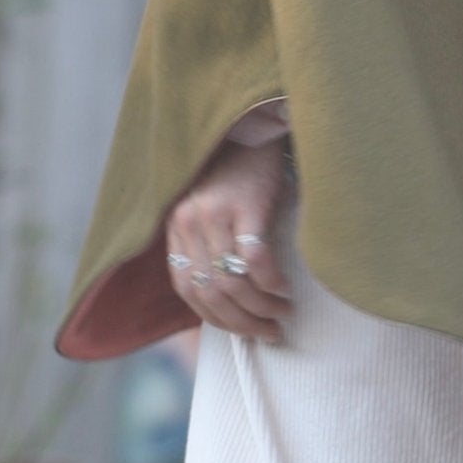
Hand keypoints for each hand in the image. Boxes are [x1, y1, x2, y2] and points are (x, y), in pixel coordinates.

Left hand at [164, 137, 296, 341]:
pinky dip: (270, 282)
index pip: (188, 290)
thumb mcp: (215, 213)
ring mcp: (215, 214)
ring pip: (233, 281)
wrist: (256, 131)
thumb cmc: (240, 176)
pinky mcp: (245, 205)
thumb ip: (211, 248)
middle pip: (212, 292)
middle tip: (271, 332)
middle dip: (243, 321)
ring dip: (260, 308)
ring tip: (282, 314)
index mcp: (177, 229)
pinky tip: (284, 289)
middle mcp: (189, 223)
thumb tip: (231, 302)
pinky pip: (255, 258)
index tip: (243, 332)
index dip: (217, 318)